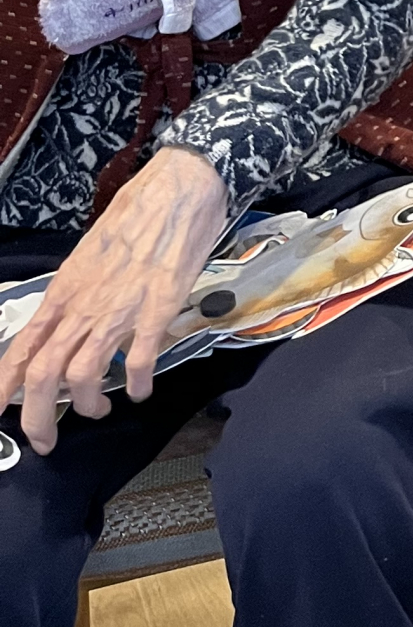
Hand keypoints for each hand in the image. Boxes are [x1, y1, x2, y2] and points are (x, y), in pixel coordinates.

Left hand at [0, 146, 228, 452]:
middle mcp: (84, 304)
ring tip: (99, 410)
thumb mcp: (92, 251)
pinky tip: (140, 390)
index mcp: (65, 289)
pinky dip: (135, 386)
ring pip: (83, 375)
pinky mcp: (157, 310)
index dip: (5, 387)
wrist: (181, 186)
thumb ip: (78, 289)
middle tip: (47, 440)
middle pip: (44, 375)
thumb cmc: (139, 210)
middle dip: (38, 418)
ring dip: (88, 405)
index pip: (22, 347)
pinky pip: (138, 362)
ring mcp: (120, 309)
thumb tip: (69, 319)